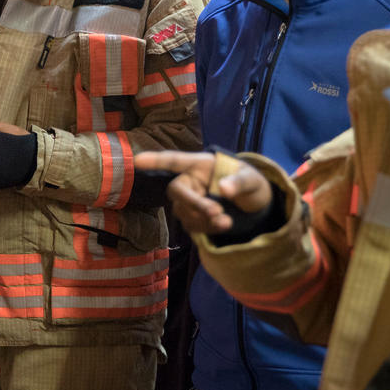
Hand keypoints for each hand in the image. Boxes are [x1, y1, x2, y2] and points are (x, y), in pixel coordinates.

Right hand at [133, 151, 271, 234]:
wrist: (252, 206)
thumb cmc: (249, 183)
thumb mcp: (251, 179)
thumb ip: (239, 181)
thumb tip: (224, 189)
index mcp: (200, 164)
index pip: (175, 160)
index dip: (156, 160)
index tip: (137, 160)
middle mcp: (190, 181)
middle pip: (177, 190)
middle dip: (193, 203)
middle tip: (216, 212)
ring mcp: (189, 200)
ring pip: (183, 211)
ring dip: (202, 219)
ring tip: (227, 222)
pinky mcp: (193, 218)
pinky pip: (191, 225)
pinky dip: (205, 228)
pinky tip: (222, 226)